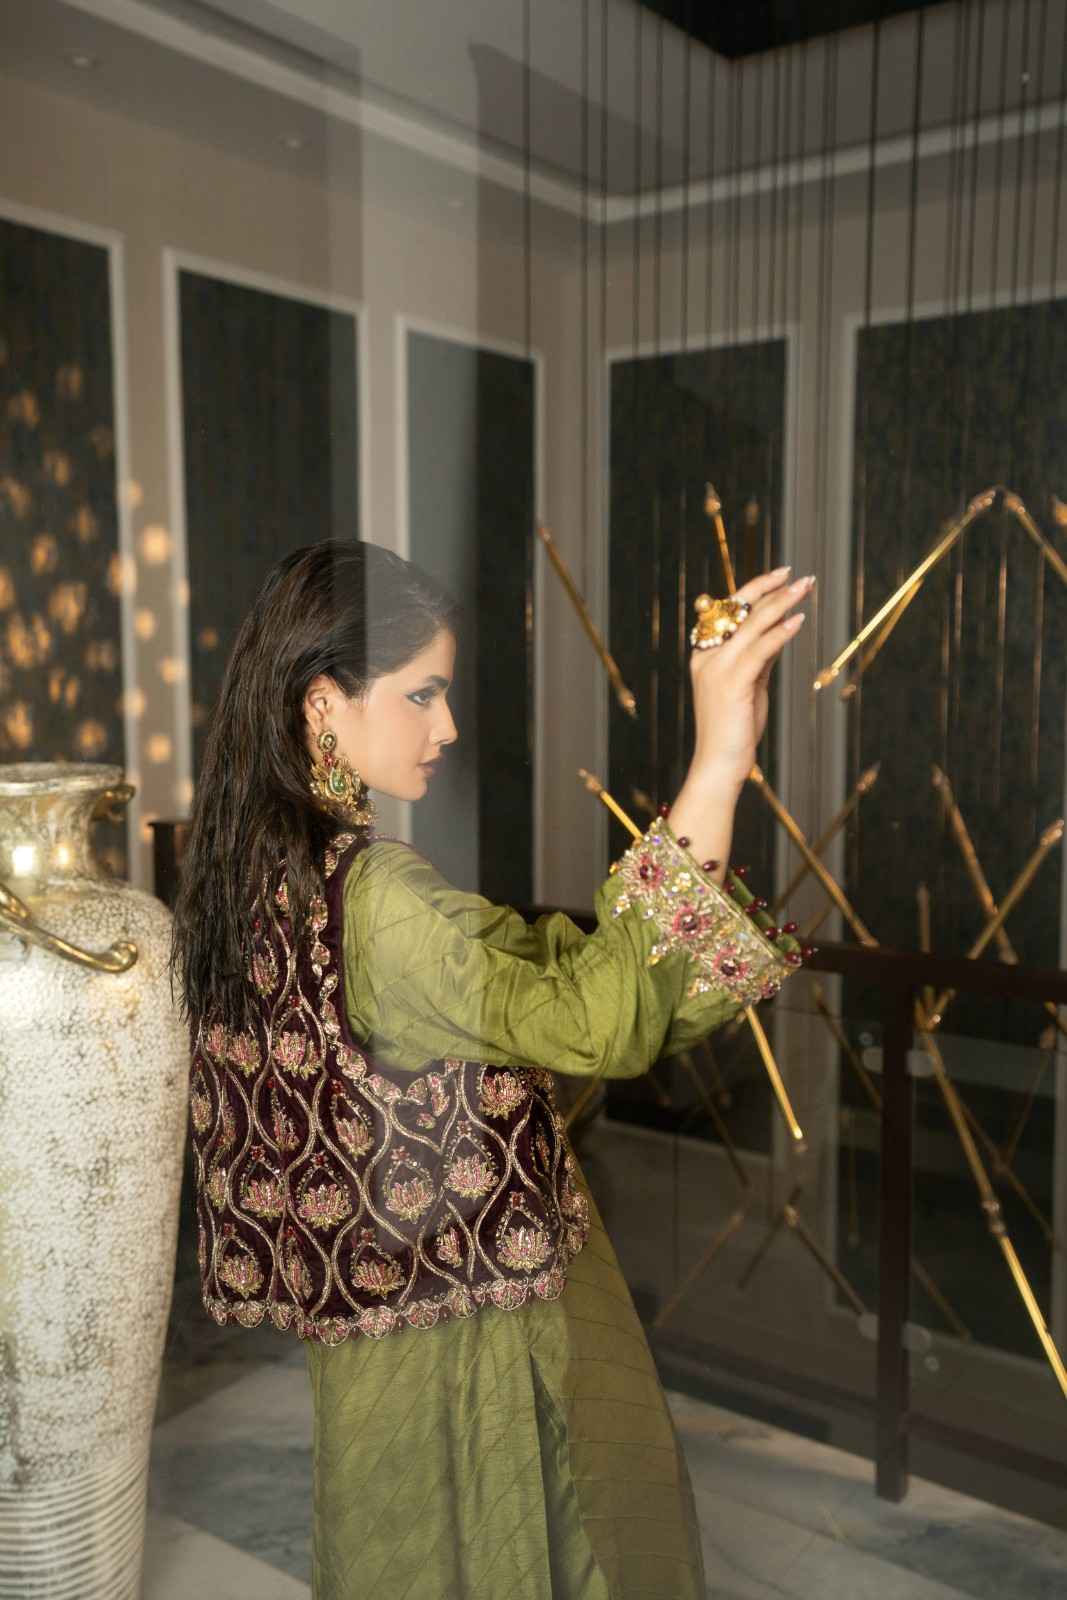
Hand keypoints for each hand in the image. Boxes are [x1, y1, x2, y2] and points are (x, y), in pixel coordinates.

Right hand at [688, 567, 811, 790]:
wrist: (719, 763)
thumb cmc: (735, 728)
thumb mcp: (750, 685)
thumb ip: (759, 657)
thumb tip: (780, 629)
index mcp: (705, 655)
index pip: (729, 611)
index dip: (756, 589)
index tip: (782, 575)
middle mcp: (707, 656)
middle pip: (740, 610)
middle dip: (772, 588)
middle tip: (801, 576)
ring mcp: (717, 668)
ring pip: (751, 624)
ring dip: (782, 602)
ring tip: (806, 587)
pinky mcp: (732, 682)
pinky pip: (760, 649)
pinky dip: (780, 632)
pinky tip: (799, 620)